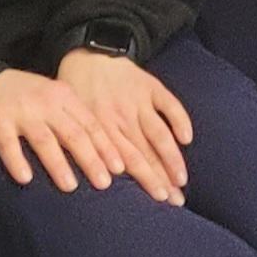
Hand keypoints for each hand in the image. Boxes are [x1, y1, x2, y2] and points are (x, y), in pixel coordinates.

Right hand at [0, 67, 125, 193]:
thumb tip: (106, 153)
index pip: (91, 125)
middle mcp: (46, 104)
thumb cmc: (30, 98)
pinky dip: (17, 161)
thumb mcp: (57, 100)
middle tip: (104, 183)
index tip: (120, 169)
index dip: (106, 147)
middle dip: (90, 159)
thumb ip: (77, 120)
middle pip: (73, 134)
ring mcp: (21, 112)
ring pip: (44, 140)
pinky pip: (8, 144)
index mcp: (66, 98)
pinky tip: (25, 178)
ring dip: (58, 164)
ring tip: (70, 186)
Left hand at [55, 47, 193, 201]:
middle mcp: (122, 119)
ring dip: (172, 158)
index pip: (128, 162)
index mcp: (101, 129)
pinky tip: (187, 139)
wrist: (88, 55)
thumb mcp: (70, 120)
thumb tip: (97, 178)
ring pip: (159, 135)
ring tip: (182, 179)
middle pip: (146, 154)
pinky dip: (180, 120)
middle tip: (175, 201)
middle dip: (161, 179)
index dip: (144, 182)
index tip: (158, 202)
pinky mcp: (151, 87)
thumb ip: (84, 146)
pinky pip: (170, 104)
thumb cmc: (76, 93)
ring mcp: (139, 103)